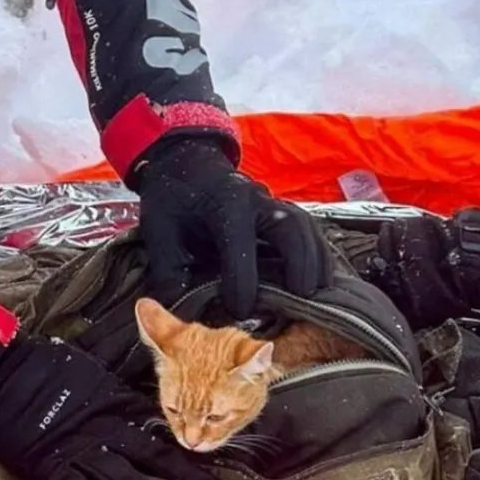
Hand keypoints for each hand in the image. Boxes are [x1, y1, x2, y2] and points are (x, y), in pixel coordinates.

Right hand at [0, 337, 221, 479]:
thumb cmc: (41, 368)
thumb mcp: (87, 370)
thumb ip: (114, 389)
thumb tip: (139, 397)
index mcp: (114, 402)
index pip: (159, 425)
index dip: (186, 441)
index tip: (211, 455)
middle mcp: (104, 427)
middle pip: (153, 454)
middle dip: (186, 474)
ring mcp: (79, 447)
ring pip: (124, 477)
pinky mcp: (52, 465)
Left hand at [136, 139, 330, 317]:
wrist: (185, 166)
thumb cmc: (172, 203)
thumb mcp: (159, 237)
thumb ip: (170, 276)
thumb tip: (187, 313)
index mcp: (222, 205)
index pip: (239, 247)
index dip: (242, 284)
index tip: (239, 311)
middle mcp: (254, 200)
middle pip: (289, 228)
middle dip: (299, 263)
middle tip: (302, 296)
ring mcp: (271, 203)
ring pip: (305, 227)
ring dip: (316, 259)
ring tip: (320, 292)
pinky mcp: (280, 211)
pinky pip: (307, 230)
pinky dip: (316, 253)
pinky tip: (320, 279)